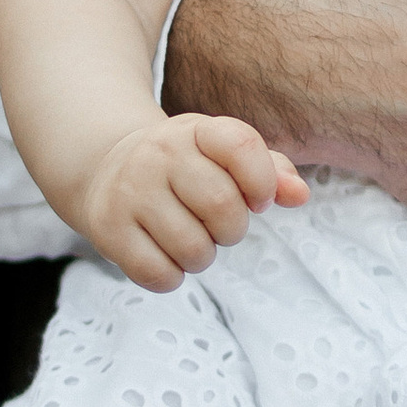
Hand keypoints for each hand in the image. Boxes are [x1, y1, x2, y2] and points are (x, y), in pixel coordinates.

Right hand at [73, 111, 307, 292]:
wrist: (106, 167)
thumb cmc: (184, 167)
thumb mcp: (222, 155)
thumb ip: (270, 171)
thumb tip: (300, 195)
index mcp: (194, 130)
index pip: (241, 146)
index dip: (262, 182)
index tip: (258, 200)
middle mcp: (158, 154)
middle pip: (221, 206)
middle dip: (232, 230)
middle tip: (219, 228)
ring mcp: (129, 191)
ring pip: (192, 248)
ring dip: (203, 257)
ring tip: (192, 241)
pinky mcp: (107, 228)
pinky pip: (158, 273)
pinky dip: (172, 276)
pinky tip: (166, 257)